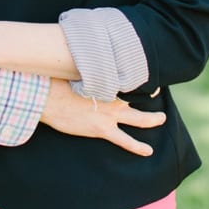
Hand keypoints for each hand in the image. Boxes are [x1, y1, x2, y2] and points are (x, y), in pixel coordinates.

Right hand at [40, 78, 164, 155]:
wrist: (47, 98)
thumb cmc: (54, 81)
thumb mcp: (70, 68)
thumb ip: (82, 66)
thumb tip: (81, 57)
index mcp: (105, 81)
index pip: (126, 77)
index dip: (133, 75)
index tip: (137, 70)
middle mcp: (112, 97)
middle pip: (138, 97)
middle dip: (149, 95)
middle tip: (156, 92)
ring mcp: (109, 115)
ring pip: (139, 119)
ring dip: (152, 119)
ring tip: (161, 119)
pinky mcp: (102, 129)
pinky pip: (125, 140)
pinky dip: (137, 146)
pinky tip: (148, 151)